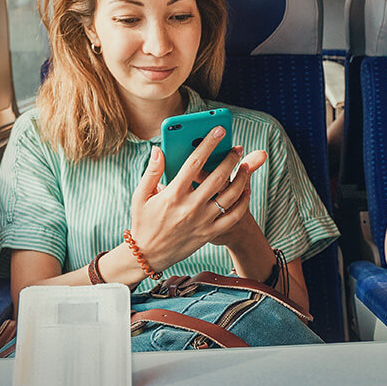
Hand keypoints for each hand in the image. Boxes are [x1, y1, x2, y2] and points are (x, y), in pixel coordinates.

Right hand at [126, 128, 261, 271]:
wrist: (148, 255)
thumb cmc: (144, 221)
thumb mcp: (140, 196)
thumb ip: (151, 171)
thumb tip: (158, 149)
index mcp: (173, 194)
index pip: (194, 163)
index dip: (208, 144)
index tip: (219, 130)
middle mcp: (190, 207)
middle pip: (217, 177)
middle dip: (231, 159)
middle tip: (237, 148)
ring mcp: (202, 221)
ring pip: (230, 196)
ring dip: (241, 178)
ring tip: (245, 166)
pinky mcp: (210, 233)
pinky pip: (234, 216)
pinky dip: (243, 202)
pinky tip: (245, 190)